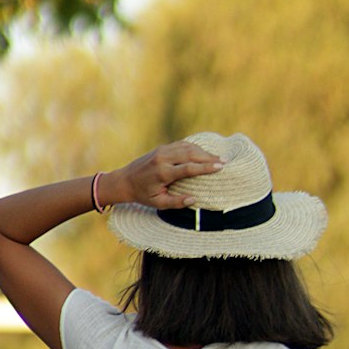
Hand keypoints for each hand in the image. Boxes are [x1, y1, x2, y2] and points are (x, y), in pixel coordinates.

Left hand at [102, 142, 222, 209]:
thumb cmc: (143, 195)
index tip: (220, 167)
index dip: (206, 167)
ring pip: (187, 147)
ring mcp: (162, 151)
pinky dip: (194, 148)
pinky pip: (181, 145)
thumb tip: (193, 199)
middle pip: (191, 154)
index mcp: (163, 173)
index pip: (189, 168)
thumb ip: (176, 202)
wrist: (126, 181)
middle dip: (208, 157)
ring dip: (203, 152)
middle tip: (223, 161)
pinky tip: (203, 153)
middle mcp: (163, 159)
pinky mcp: (162, 148)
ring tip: (216, 158)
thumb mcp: (158, 203)